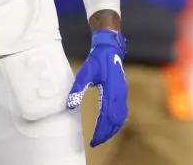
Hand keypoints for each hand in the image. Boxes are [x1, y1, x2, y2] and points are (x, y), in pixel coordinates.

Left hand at [67, 29, 127, 146]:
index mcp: (110, 91)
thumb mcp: (85, 72)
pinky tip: (109, 125)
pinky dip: (116, 122)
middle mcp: (119, 94)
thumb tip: (70, 105)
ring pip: (120, 118)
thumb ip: (78, 89)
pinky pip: (122, 112)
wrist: (110, 49)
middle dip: (106, 133)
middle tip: (95, 142)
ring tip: (101, 136)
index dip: (100, 131)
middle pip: (115, 121)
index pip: (106, 117)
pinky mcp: (122, 92)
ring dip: (112, 129)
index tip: (93, 140)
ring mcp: (122, 94)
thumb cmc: (97, 60)